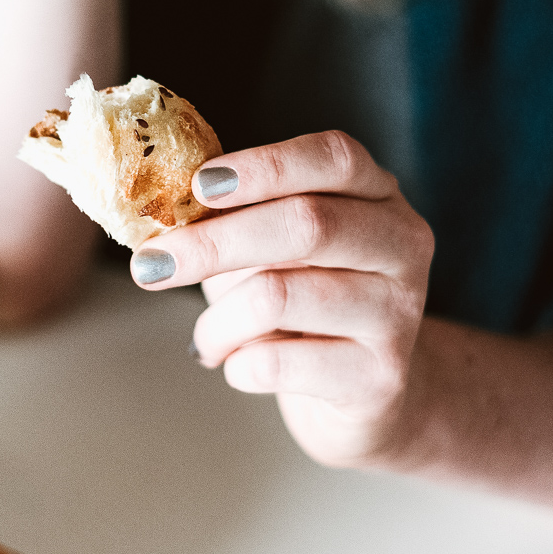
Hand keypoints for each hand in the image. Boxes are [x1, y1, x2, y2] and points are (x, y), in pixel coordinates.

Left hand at [130, 132, 434, 468]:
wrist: (368, 395)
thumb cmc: (306, 304)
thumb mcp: (273, 251)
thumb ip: (234, 221)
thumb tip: (162, 212)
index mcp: (378, 195)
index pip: (334, 158)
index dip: (264, 166)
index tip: (198, 184)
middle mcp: (402, 244)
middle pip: (307, 224)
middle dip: (215, 243)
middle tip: (150, 265)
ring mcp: (398, 311)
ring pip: (282, 296)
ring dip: (219, 320)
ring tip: (206, 338)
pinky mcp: (380, 376)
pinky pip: (281, 363)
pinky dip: (236, 364)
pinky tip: (237, 365)